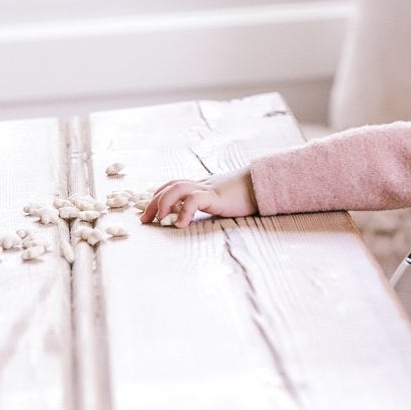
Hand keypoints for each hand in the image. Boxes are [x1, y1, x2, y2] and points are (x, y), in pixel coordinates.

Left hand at [140, 168, 257, 227]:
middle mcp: (202, 185)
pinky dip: (184, 211)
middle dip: (153, 202)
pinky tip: (181, 225)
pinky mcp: (217, 197)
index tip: (149, 211)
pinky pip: (195, 200)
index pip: (173, 185)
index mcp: (203, 185)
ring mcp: (209, 189)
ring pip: (177, 188)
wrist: (265, 185)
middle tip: (144, 220)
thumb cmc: (248, 195)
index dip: (158, 195)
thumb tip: (201, 214)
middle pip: (170, 186)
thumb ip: (212, 203)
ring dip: (163, 203)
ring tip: (158, 219)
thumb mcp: (225, 199)